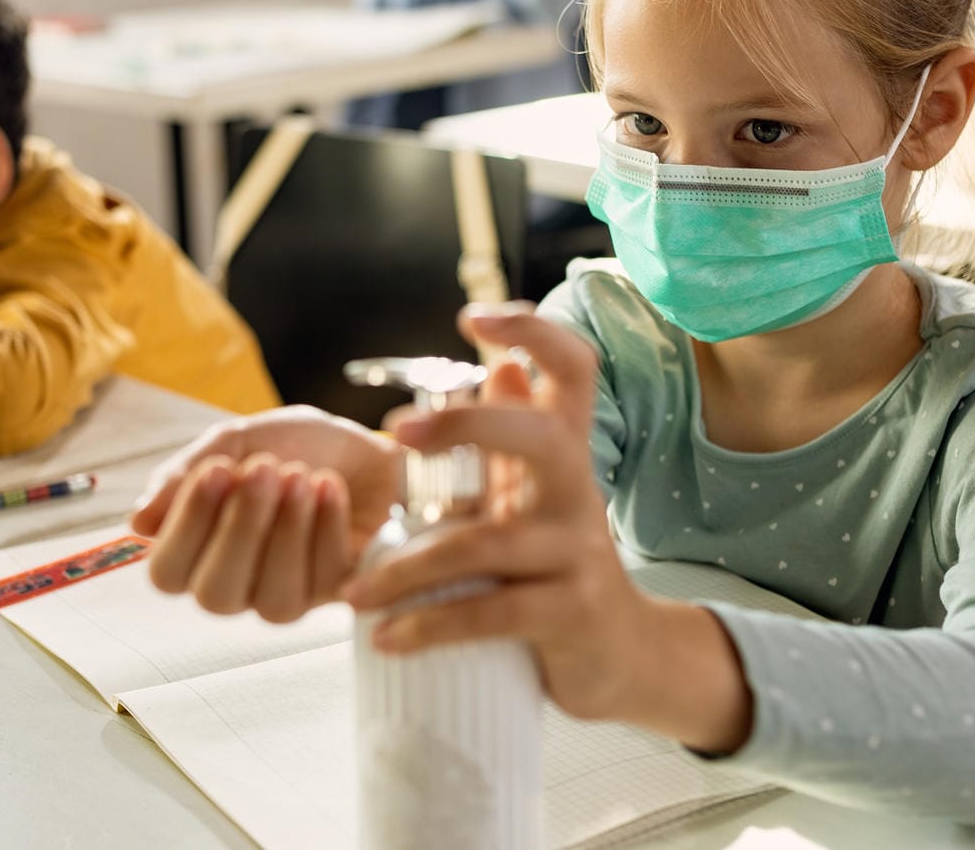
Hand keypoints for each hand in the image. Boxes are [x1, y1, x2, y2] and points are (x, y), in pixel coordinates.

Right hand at [131, 405, 404, 621]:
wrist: (368, 443)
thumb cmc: (298, 445)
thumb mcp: (237, 440)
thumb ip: (185, 474)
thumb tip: (137, 522)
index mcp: (200, 552)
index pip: (168, 573)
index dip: (188, 526)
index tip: (218, 469)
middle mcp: (238, 584)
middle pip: (215, 597)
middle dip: (240, 529)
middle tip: (264, 468)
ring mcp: (289, 595)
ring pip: (274, 601)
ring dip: (287, 531)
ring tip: (300, 475)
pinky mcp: (339, 593)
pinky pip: (325, 581)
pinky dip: (325, 526)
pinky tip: (330, 486)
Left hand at [343, 305, 708, 731]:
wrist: (622, 657)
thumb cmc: (559, 568)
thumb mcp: (538, 498)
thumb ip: (513, 441)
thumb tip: (499, 366)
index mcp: (566, 454)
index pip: (574, 371)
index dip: (533, 333)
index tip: (472, 318)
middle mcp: (578, 492)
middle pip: (538, 436)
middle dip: (467, 426)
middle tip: (396, 433)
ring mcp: (577, 552)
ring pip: (485, 544)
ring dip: (405, 570)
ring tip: (352, 594)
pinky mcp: (570, 612)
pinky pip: (489, 612)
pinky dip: (427, 626)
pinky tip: (386, 636)